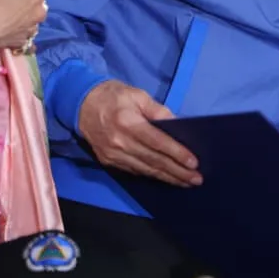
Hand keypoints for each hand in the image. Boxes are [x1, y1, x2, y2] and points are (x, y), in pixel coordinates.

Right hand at [78, 80, 201, 186]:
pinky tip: (166, 178)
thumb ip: (158, 110)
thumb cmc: (113, 96)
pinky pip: (135, 171)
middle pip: (153, 161)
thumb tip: (178, 125)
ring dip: (167, 178)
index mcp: (128, 122)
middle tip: (197, 179)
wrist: (81, 105)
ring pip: (145, 170)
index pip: (157, 142)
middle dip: (177, 172)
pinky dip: (152, 175)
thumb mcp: (137, 95)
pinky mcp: (109, 161)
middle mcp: (120, 142)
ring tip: (186, 182)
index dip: (177, 153)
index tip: (194, 163)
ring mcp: (113, 155)